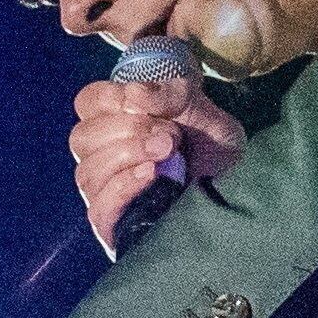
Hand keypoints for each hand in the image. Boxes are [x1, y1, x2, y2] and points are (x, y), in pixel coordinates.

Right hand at [70, 70, 243, 258]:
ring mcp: (104, 191)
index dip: (111, 100)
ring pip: (88, 172)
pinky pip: (99, 208)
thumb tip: (134, 93)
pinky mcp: (113, 223)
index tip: (146, 104)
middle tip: (169, 135)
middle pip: (82, 138)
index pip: (87, 103)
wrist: (236, 183)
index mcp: (114, 121)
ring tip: (167, 153)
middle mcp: (102, 155)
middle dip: (126, 130)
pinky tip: (151, 176)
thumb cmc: (211, 143)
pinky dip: (123, 187)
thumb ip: (170, 94)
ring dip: (128, 156)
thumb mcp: (199, 109)